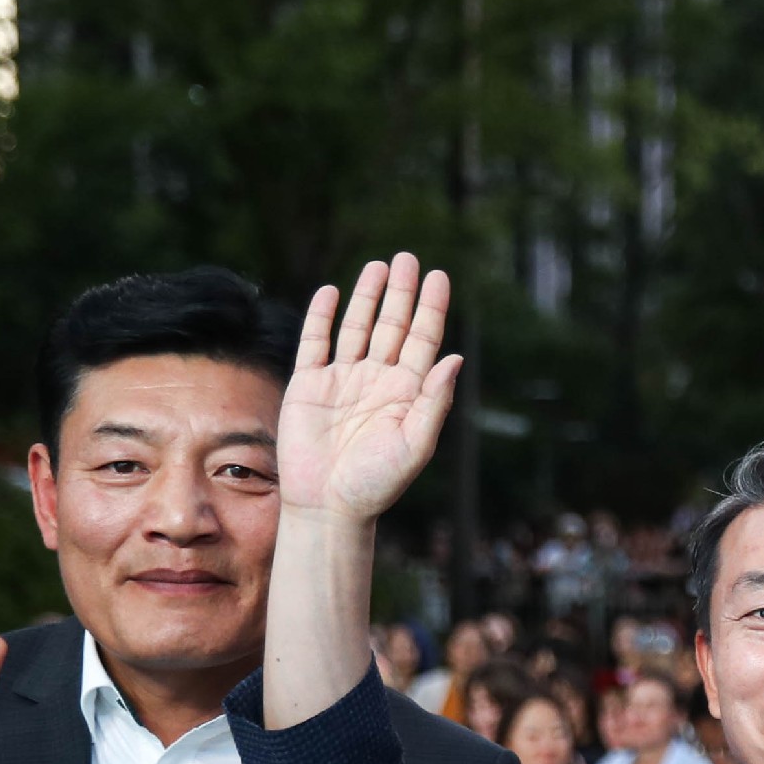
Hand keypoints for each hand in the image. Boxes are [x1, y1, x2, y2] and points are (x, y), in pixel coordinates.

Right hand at [278, 252, 461, 523]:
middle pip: (393, 326)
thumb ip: (434, 401)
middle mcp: (378, 381)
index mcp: (408, 393)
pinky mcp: (309, 385)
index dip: (431, 309)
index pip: (423, 341)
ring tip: (380, 266)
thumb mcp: (415, 444)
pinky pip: (316, 343)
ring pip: (357, 327)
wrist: (329, 505)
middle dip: (402, 293)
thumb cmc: (377, 483)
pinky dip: (322, 317)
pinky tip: (331, 291)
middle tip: (409, 258)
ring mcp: (343, 380)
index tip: (438, 277)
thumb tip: (454, 359)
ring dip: (368, 297)